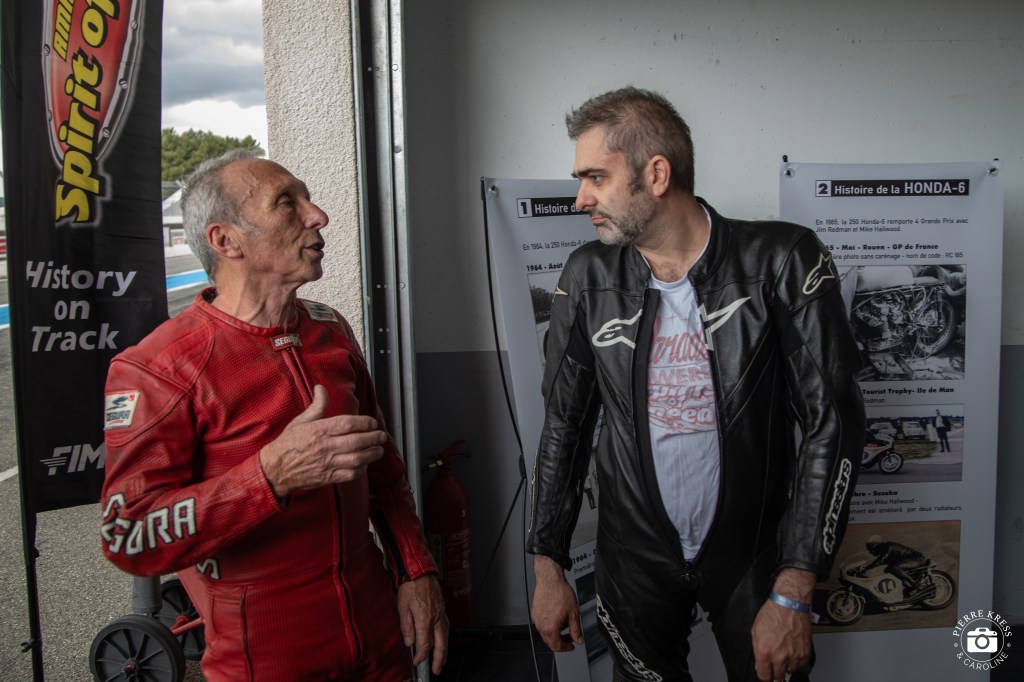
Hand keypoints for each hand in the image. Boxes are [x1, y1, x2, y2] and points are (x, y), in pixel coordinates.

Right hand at [259, 385, 386, 496]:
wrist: (275, 468)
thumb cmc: (288, 443)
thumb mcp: (300, 421)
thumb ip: (316, 406)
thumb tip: (321, 388)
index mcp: (318, 430)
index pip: (347, 424)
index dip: (364, 422)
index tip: (372, 422)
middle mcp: (324, 446)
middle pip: (356, 441)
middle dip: (373, 438)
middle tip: (381, 436)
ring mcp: (326, 463)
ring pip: (356, 459)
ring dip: (372, 454)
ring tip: (379, 450)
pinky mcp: (327, 478)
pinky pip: (349, 475)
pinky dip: (361, 470)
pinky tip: (366, 464)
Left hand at [396, 575, 448, 674]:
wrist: (420, 571)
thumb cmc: (410, 586)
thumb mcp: (402, 607)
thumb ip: (406, 627)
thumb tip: (409, 641)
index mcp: (425, 619)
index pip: (425, 644)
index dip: (421, 656)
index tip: (417, 661)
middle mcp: (436, 618)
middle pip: (441, 644)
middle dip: (439, 659)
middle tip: (437, 670)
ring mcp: (441, 613)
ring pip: (446, 636)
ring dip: (445, 650)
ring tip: (442, 659)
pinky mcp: (443, 609)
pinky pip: (447, 626)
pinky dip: (446, 637)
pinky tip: (443, 640)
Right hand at [531, 555, 583, 651]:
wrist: (550, 579)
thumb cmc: (560, 593)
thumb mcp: (574, 614)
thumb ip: (576, 630)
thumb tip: (579, 640)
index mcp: (550, 628)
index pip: (557, 646)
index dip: (566, 648)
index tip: (572, 646)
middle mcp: (540, 625)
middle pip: (550, 641)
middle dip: (561, 641)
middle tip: (570, 636)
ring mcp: (536, 619)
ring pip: (545, 633)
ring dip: (555, 633)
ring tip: (565, 623)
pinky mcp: (534, 612)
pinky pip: (542, 624)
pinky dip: (550, 625)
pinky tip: (557, 616)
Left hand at [752, 568, 814, 681]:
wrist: (790, 604)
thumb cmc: (773, 613)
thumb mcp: (756, 631)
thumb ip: (757, 650)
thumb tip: (760, 663)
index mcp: (765, 652)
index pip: (764, 677)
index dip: (764, 675)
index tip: (765, 673)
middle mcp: (780, 656)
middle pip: (778, 677)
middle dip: (775, 671)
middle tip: (775, 663)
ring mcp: (794, 655)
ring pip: (790, 671)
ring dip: (787, 665)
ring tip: (784, 653)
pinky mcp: (805, 652)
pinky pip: (801, 665)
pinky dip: (797, 660)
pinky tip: (793, 650)